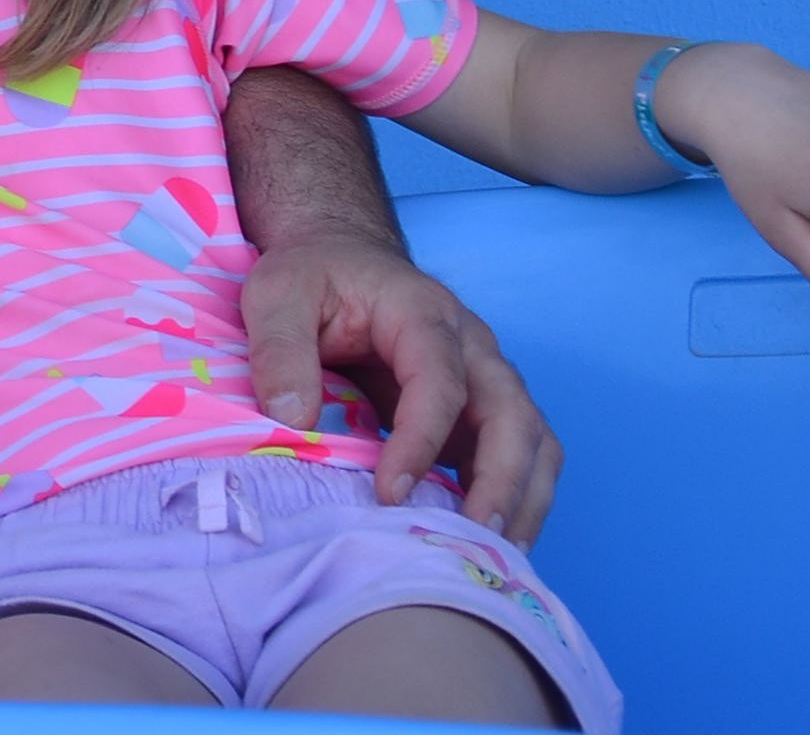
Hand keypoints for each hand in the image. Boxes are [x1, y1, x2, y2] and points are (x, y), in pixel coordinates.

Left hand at [239, 233, 561, 540]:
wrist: (341, 256)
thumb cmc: (313, 276)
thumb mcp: (276, 295)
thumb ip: (280, 352)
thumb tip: (294, 421)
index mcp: (423, 314)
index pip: (440, 384)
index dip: (420, 442)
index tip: (388, 492)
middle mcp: (472, 347)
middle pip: (512, 416)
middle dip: (502, 482)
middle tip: (473, 540)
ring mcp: (483, 378)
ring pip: (533, 440)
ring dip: (522, 498)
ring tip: (494, 555)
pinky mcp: (479, 409)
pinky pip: (518, 455)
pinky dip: (513, 497)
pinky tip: (483, 540)